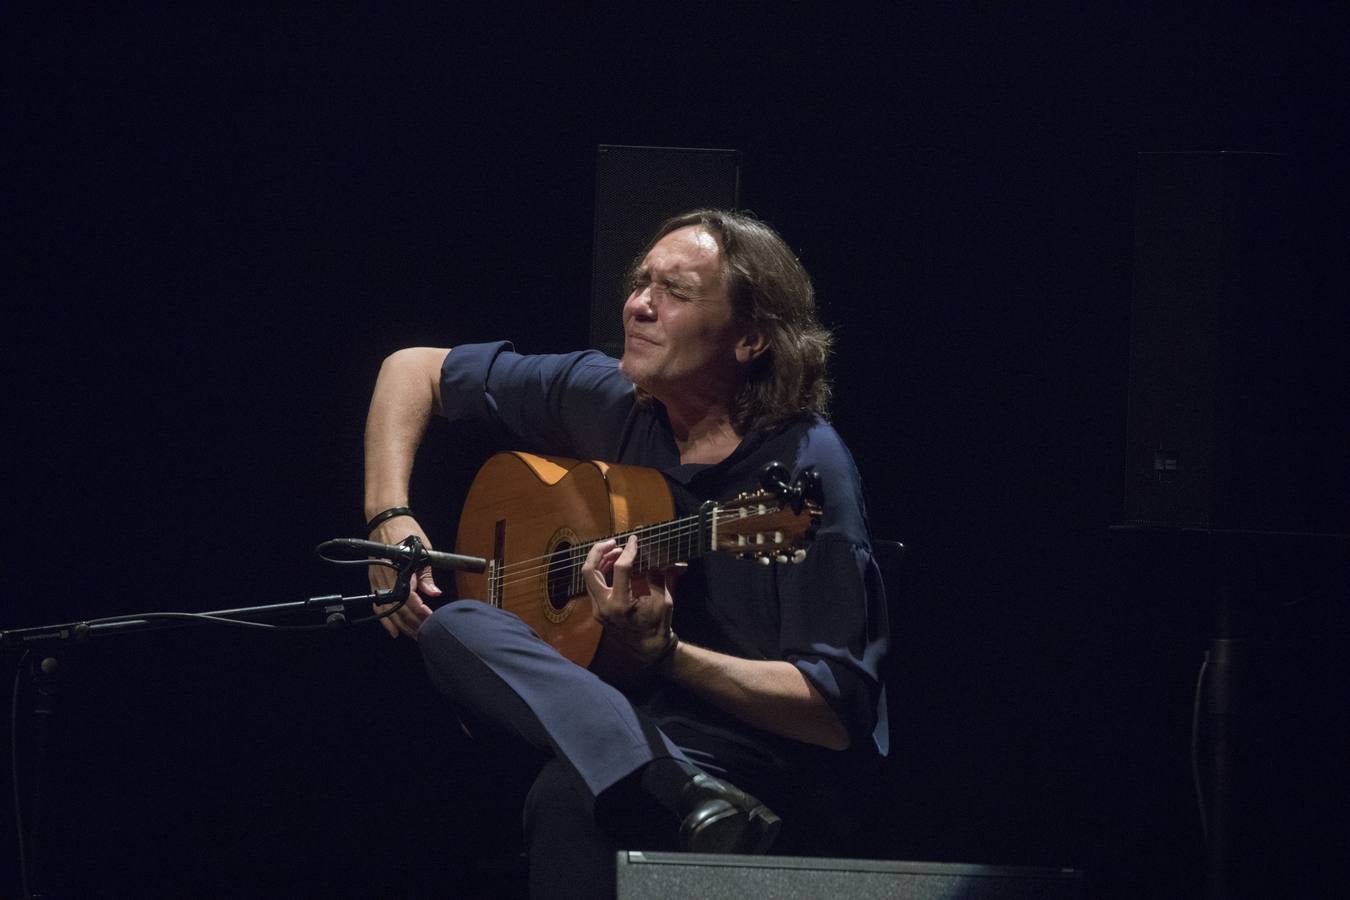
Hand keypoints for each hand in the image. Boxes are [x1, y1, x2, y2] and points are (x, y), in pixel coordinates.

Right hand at [368, 515, 441, 638]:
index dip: (419, 611)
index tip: (430, 619)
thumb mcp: (423, 549)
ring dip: (401, 624)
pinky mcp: (373, 581)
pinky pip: (377, 604)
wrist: (385, 521)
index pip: (409, 598)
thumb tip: (434, 593)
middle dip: (412, 622)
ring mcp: (377, 581)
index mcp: (400, 570)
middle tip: (424, 632)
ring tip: (412, 634)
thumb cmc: (407, 532)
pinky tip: (393, 630)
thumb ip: (427, 574)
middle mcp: (386, 578)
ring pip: (388, 609)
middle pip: (398, 608)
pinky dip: (384, 619)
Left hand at [583, 535, 675, 666]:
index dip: (629, 551)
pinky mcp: (597, 610)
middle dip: (599, 552)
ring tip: (616, 550)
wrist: (649, 649)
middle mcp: (604, 607)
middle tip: (614, 542)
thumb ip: (660, 576)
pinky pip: (593, 585)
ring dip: (600, 560)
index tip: (634, 540)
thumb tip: (665, 555)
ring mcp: (597, 609)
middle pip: (589, 571)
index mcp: (621, 604)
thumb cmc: (658, 625)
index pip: (621, 569)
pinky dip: (601, 571)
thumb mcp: (664, 599)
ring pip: (589, 577)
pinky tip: (613, 564)